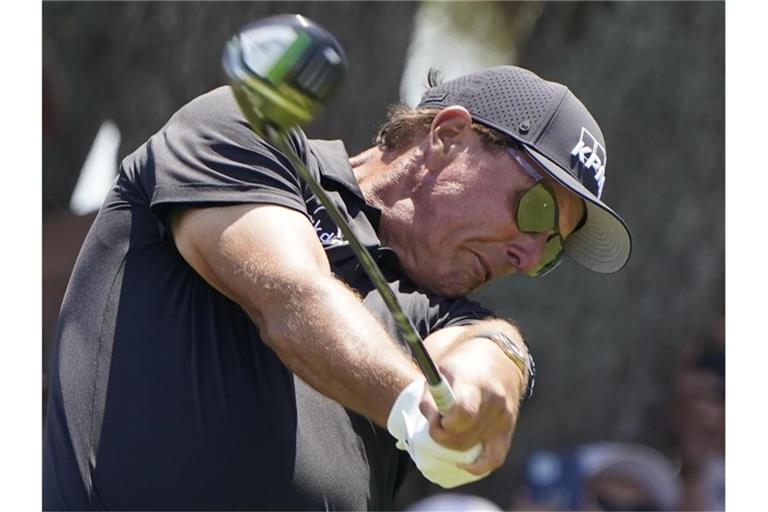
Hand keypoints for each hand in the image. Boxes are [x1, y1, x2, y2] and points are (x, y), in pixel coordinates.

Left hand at [420, 340, 521, 475]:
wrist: (498, 361)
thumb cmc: (463, 365)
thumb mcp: (441, 370)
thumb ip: (431, 396)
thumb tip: (432, 421)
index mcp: (475, 382)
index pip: (461, 413)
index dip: (442, 424)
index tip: (433, 418)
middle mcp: (494, 401)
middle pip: (463, 436)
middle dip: (443, 435)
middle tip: (437, 424)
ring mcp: (504, 417)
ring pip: (472, 447)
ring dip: (454, 444)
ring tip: (449, 429)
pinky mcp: (508, 429)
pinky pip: (495, 458)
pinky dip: (477, 465)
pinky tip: (464, 463)